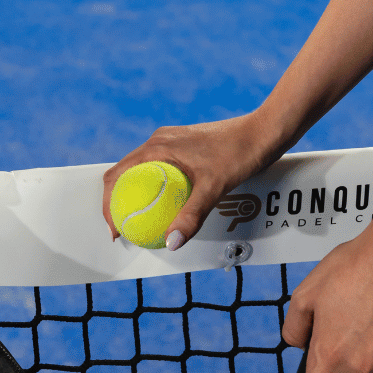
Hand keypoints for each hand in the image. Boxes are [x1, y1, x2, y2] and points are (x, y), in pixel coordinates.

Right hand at [101, 114, 285, 249]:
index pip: (117, 176)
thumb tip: (172, 242)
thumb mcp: (214, 188)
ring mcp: (172, 143)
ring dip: (136, 196)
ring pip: (142, 172)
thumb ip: (192, 215)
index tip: (115, 228)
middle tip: (125, 230)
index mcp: (158, 147)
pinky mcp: (185, 148)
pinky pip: (160, 171)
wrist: (264, 131)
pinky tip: (167, 208)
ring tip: (141, 221)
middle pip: (125, 174)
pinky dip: (155, 190)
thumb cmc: (240, 152)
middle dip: (118, 203)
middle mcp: (160, 142)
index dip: (109, 204)